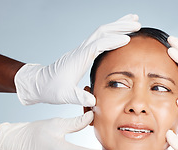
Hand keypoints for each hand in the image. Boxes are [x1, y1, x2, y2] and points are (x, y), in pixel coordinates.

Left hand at [15, 14, 140, 105]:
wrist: (40, 83)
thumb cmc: (52, 89)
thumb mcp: (66, 96)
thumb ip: (79, 98)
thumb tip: (93, 102)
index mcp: (80, 57)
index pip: (99, 44)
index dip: (113, 40)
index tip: (128, 39)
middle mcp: (82, 49)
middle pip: (103, 31)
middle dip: (120, 26)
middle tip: (137, 23)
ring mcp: (83, 49)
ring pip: (102, 32)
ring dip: (118, 25)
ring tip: (133, 21)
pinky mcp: (83, 52)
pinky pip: (100, 38)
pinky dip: (112, 33)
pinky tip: (120, 34)